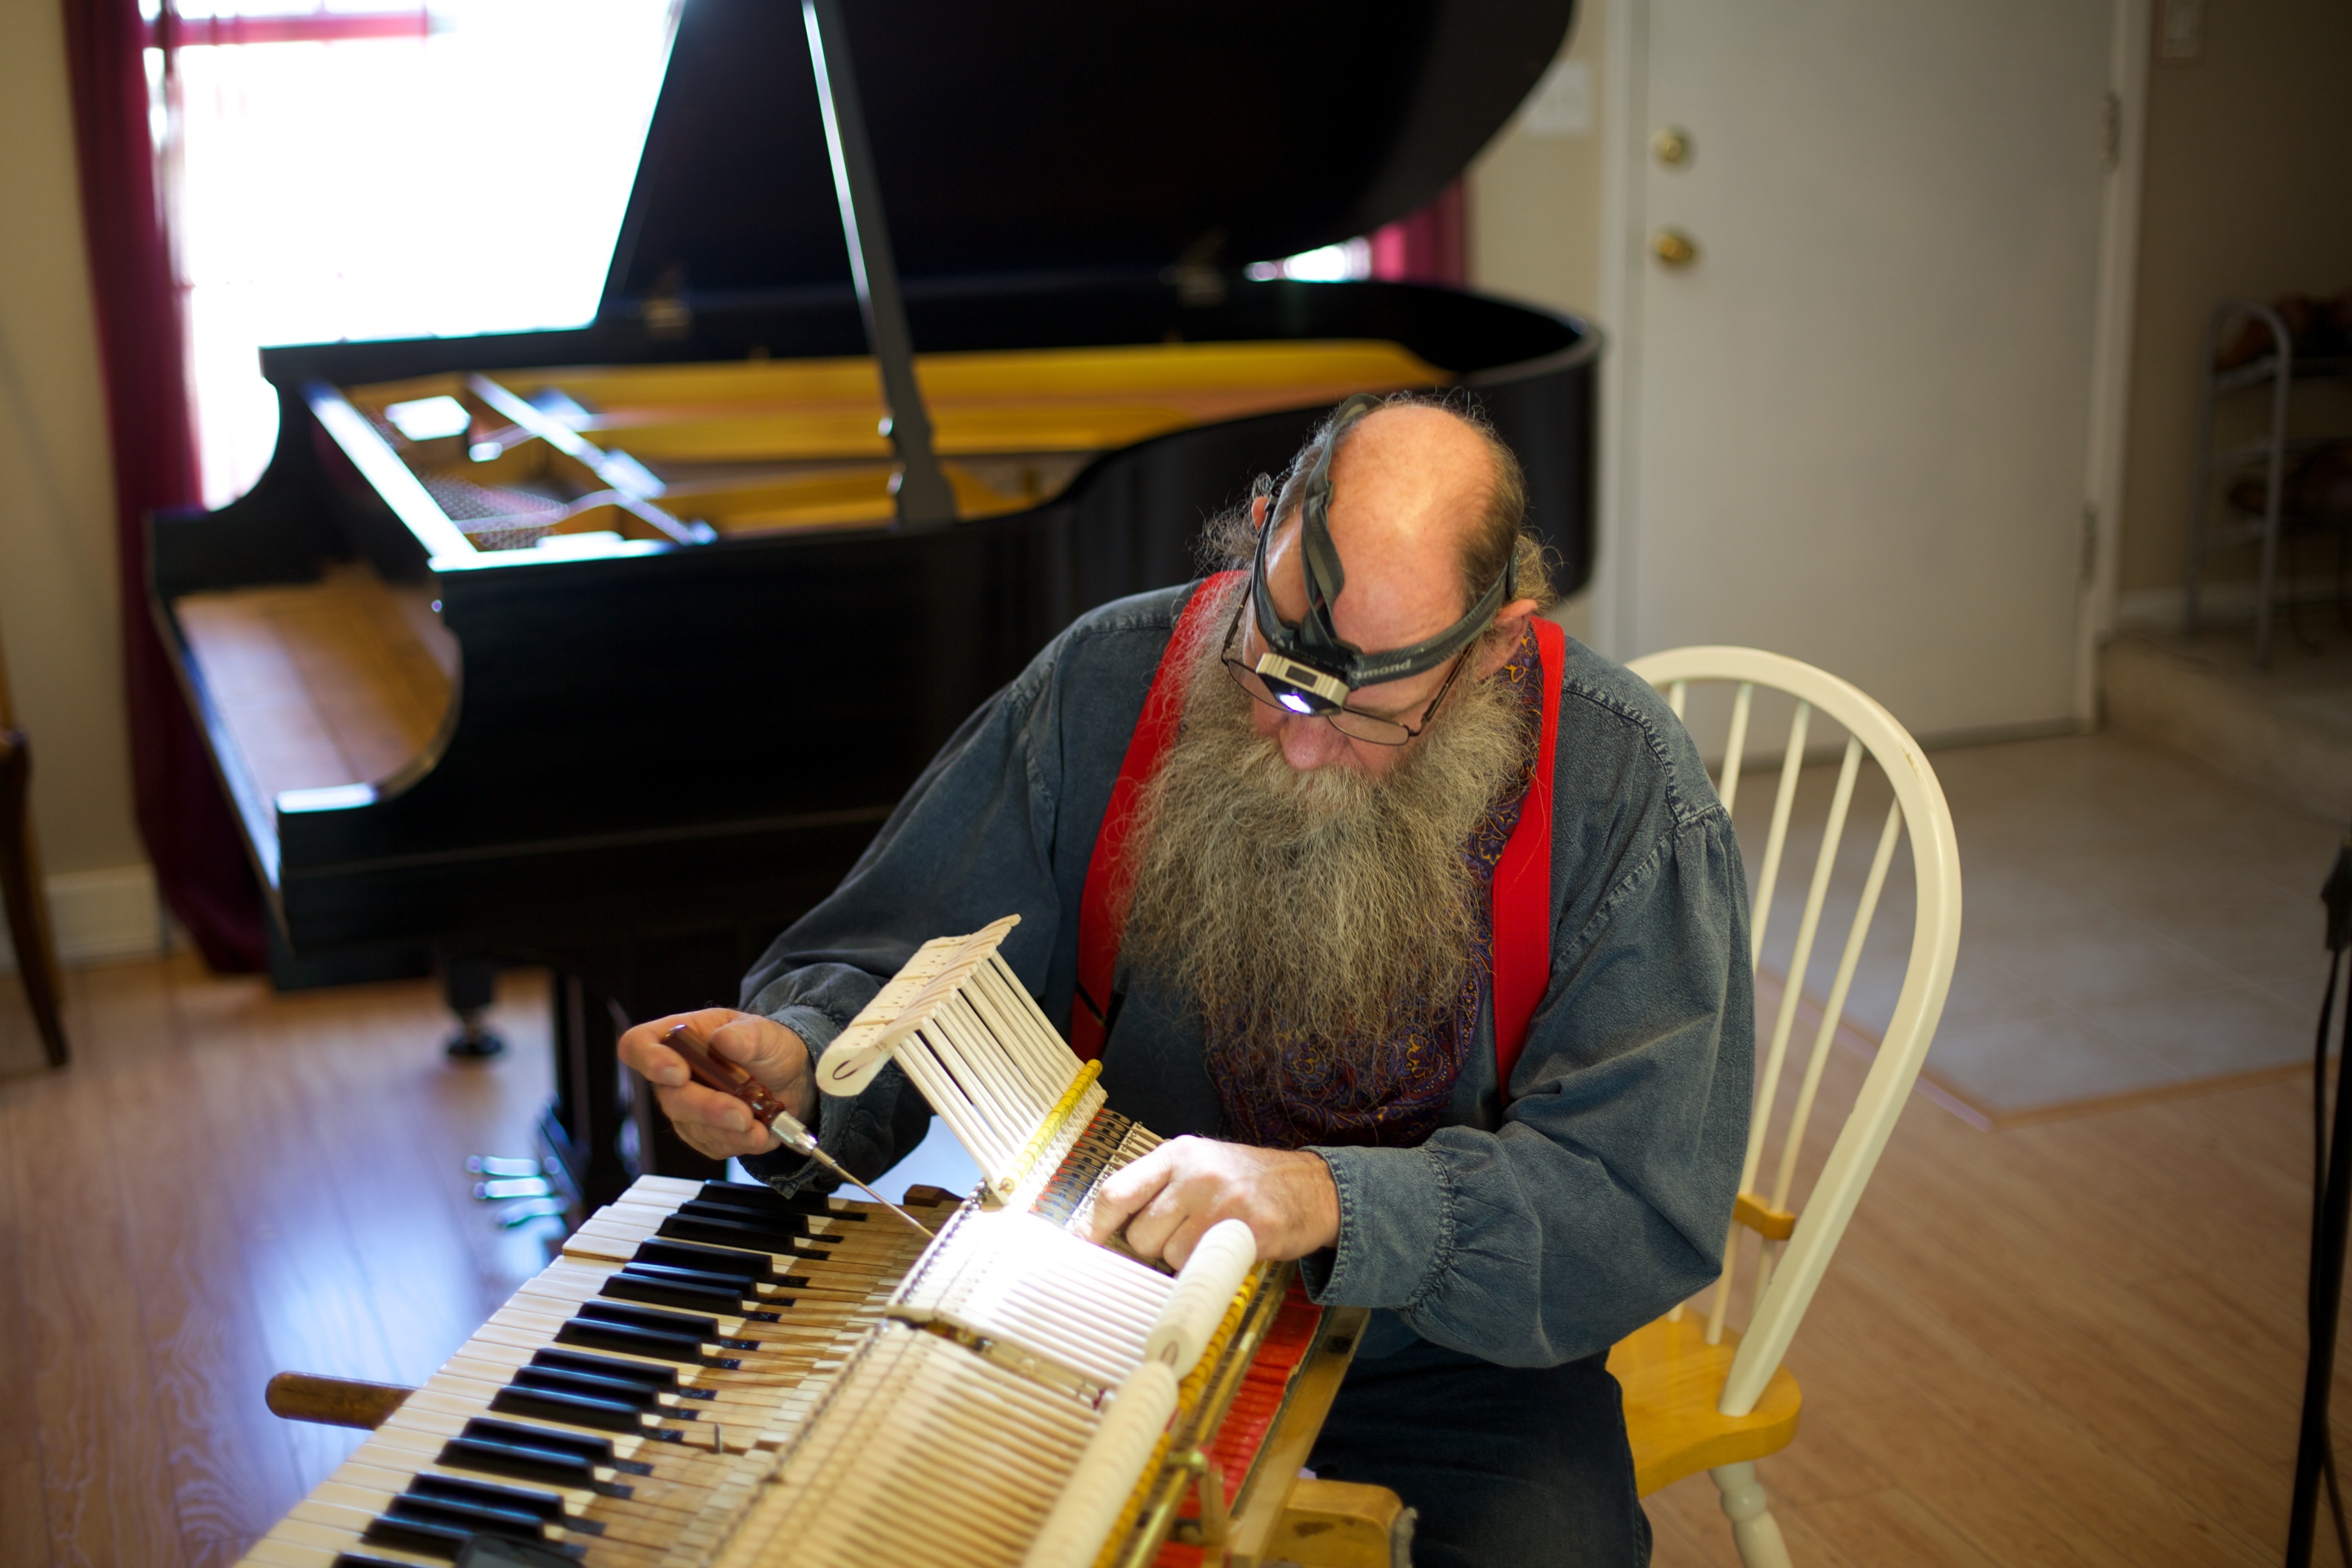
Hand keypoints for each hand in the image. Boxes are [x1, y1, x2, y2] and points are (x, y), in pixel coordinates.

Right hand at [617, 1008, 813, 1161]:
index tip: (678, 1072)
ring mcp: (686, 1107)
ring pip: (693, 1127)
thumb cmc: (767, 1047)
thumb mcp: (767, 1032)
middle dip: (707, 1109)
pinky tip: (762, 1132)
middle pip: (671, 1098)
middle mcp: (674, 1074)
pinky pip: (712, 1145)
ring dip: (730, 1131)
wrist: (789, 1077)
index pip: (639, 1045)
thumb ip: (749, 1035)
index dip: (649, 1059)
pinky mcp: (701, 1134)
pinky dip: (740, 1142)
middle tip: (742, 1115)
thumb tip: (726, 1040)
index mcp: (680, 1037)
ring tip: (762, 1127)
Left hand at [1087, 1135, 1339, 1267]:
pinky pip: (1201, 1266)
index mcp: (1177, 1154)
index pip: (1116, 1192)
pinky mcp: (1246, 1231)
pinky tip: (1223, 1251)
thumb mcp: (1197, 1166)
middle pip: (1140, 1233)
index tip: (1090, 1244)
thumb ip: (1153, 1188)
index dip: (1097, 1225)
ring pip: (1168, 1255)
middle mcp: (1196, 1174)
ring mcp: (1222, 1203)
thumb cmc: (1246, 1181)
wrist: (1312, 1189)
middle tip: (1180, 1237)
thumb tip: (1095, 1226)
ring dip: (1181, 1259)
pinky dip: (1205, 1269)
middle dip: (1153, 1247)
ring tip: (1208, 1239)